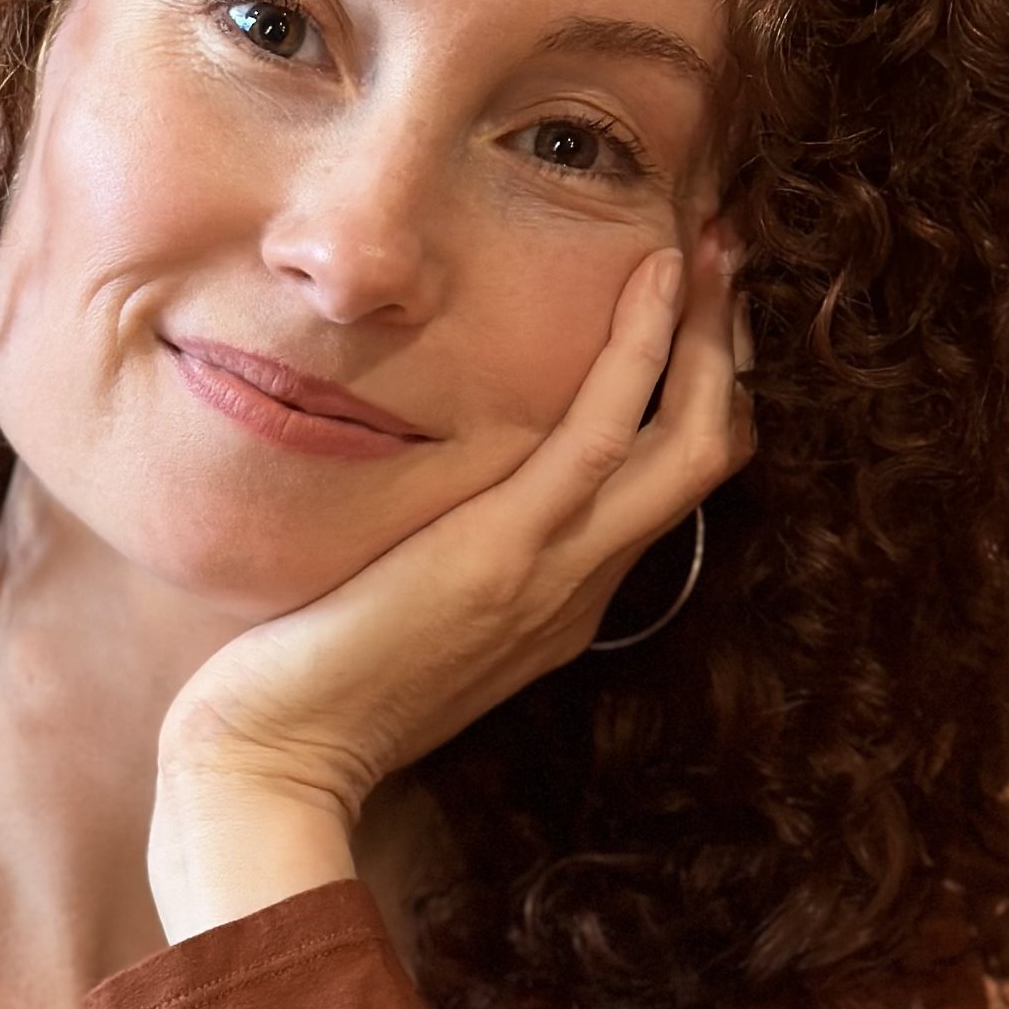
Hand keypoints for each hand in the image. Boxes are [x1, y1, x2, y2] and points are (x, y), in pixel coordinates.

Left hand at [147, 222, 754, 937]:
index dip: (694, 402)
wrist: (276, 764)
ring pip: (688, 441)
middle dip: (730, 355)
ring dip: (712, 337)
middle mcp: (581, 588)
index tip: (689, 318)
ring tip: (721, 244)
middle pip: (704, 459)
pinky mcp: (507, 550)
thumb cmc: (309, 693)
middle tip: (732, 260)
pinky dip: (643, 350)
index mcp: (562, 604)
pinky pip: (603, 433)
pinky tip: (655, 278)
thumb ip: (444, 564)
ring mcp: (556, 572)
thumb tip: (423, 500)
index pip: (661, 491)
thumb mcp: (402, 619)